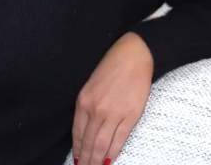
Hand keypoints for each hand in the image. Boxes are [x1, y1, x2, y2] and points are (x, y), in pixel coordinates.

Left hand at [72, 31, 153, 164]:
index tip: (77, 160)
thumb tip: (86, 131)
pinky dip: (113, 152)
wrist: (134, 55)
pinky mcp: (130, 115)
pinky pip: (119, 139)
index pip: (77, 133)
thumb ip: (87, 107)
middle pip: (89, 142)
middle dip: (86, 159)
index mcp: (83, 101)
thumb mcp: (91, 85)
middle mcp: (95, 109)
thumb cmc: (112, 68)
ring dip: (98, 160)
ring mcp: (113, 113)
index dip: (77, 149)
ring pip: (102, 144)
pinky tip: (109, 161)